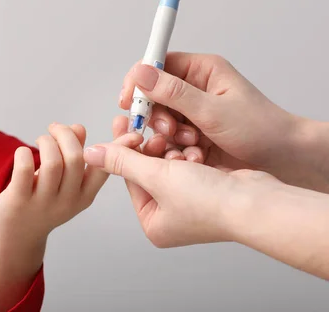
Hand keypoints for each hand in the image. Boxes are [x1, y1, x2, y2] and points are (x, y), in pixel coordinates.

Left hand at [0, 123, 145, 239]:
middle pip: (75, 158)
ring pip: (52, 162)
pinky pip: (24, 169)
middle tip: (54, 128)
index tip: (126, 132)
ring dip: (46, 142)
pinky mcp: (19, 200)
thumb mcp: (65, 183)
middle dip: (65, 134)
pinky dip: (23, 153)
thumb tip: (78, 128)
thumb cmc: (42, 203)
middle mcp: (67, 200)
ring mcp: (43, 202)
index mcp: (84, 195)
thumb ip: (74, 154)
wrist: (17, 235)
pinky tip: (22, 153)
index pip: (103, 170)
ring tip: (40, 141)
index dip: (114, 149)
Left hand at [83, 141, 281, 246]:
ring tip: (177, 145)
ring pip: (169, 165)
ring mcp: (191, 205)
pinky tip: (195, 150)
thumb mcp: (156, 176)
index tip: (123, 123)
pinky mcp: (208, 190)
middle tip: (149, 128)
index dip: (125, 149)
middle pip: (148, 171)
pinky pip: (189, 166)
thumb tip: (91, 154)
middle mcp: (170, 218)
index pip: (129, 179)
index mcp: (154, 225)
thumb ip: (122, 161)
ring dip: (172, 150)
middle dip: (151, 149)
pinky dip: (190, 155)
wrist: (257, 203)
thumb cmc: (210, 200)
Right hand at [118, 52, 328, 191]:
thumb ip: (174, 93)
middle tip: (166, 130)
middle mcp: (194, 89)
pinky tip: (191, 154)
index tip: (129, 100)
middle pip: (154, 94)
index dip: (139, 80)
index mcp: (201, 71)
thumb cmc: (261, 129)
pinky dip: (174, 147)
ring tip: (188, 144)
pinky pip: (169, 138)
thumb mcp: (213, 110)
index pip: (158, 64)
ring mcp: (192, 113)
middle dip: (155, 114)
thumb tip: (141, 74)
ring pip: (160, 118)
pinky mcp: (192, 135)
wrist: (284, 160)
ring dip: (167, 134)